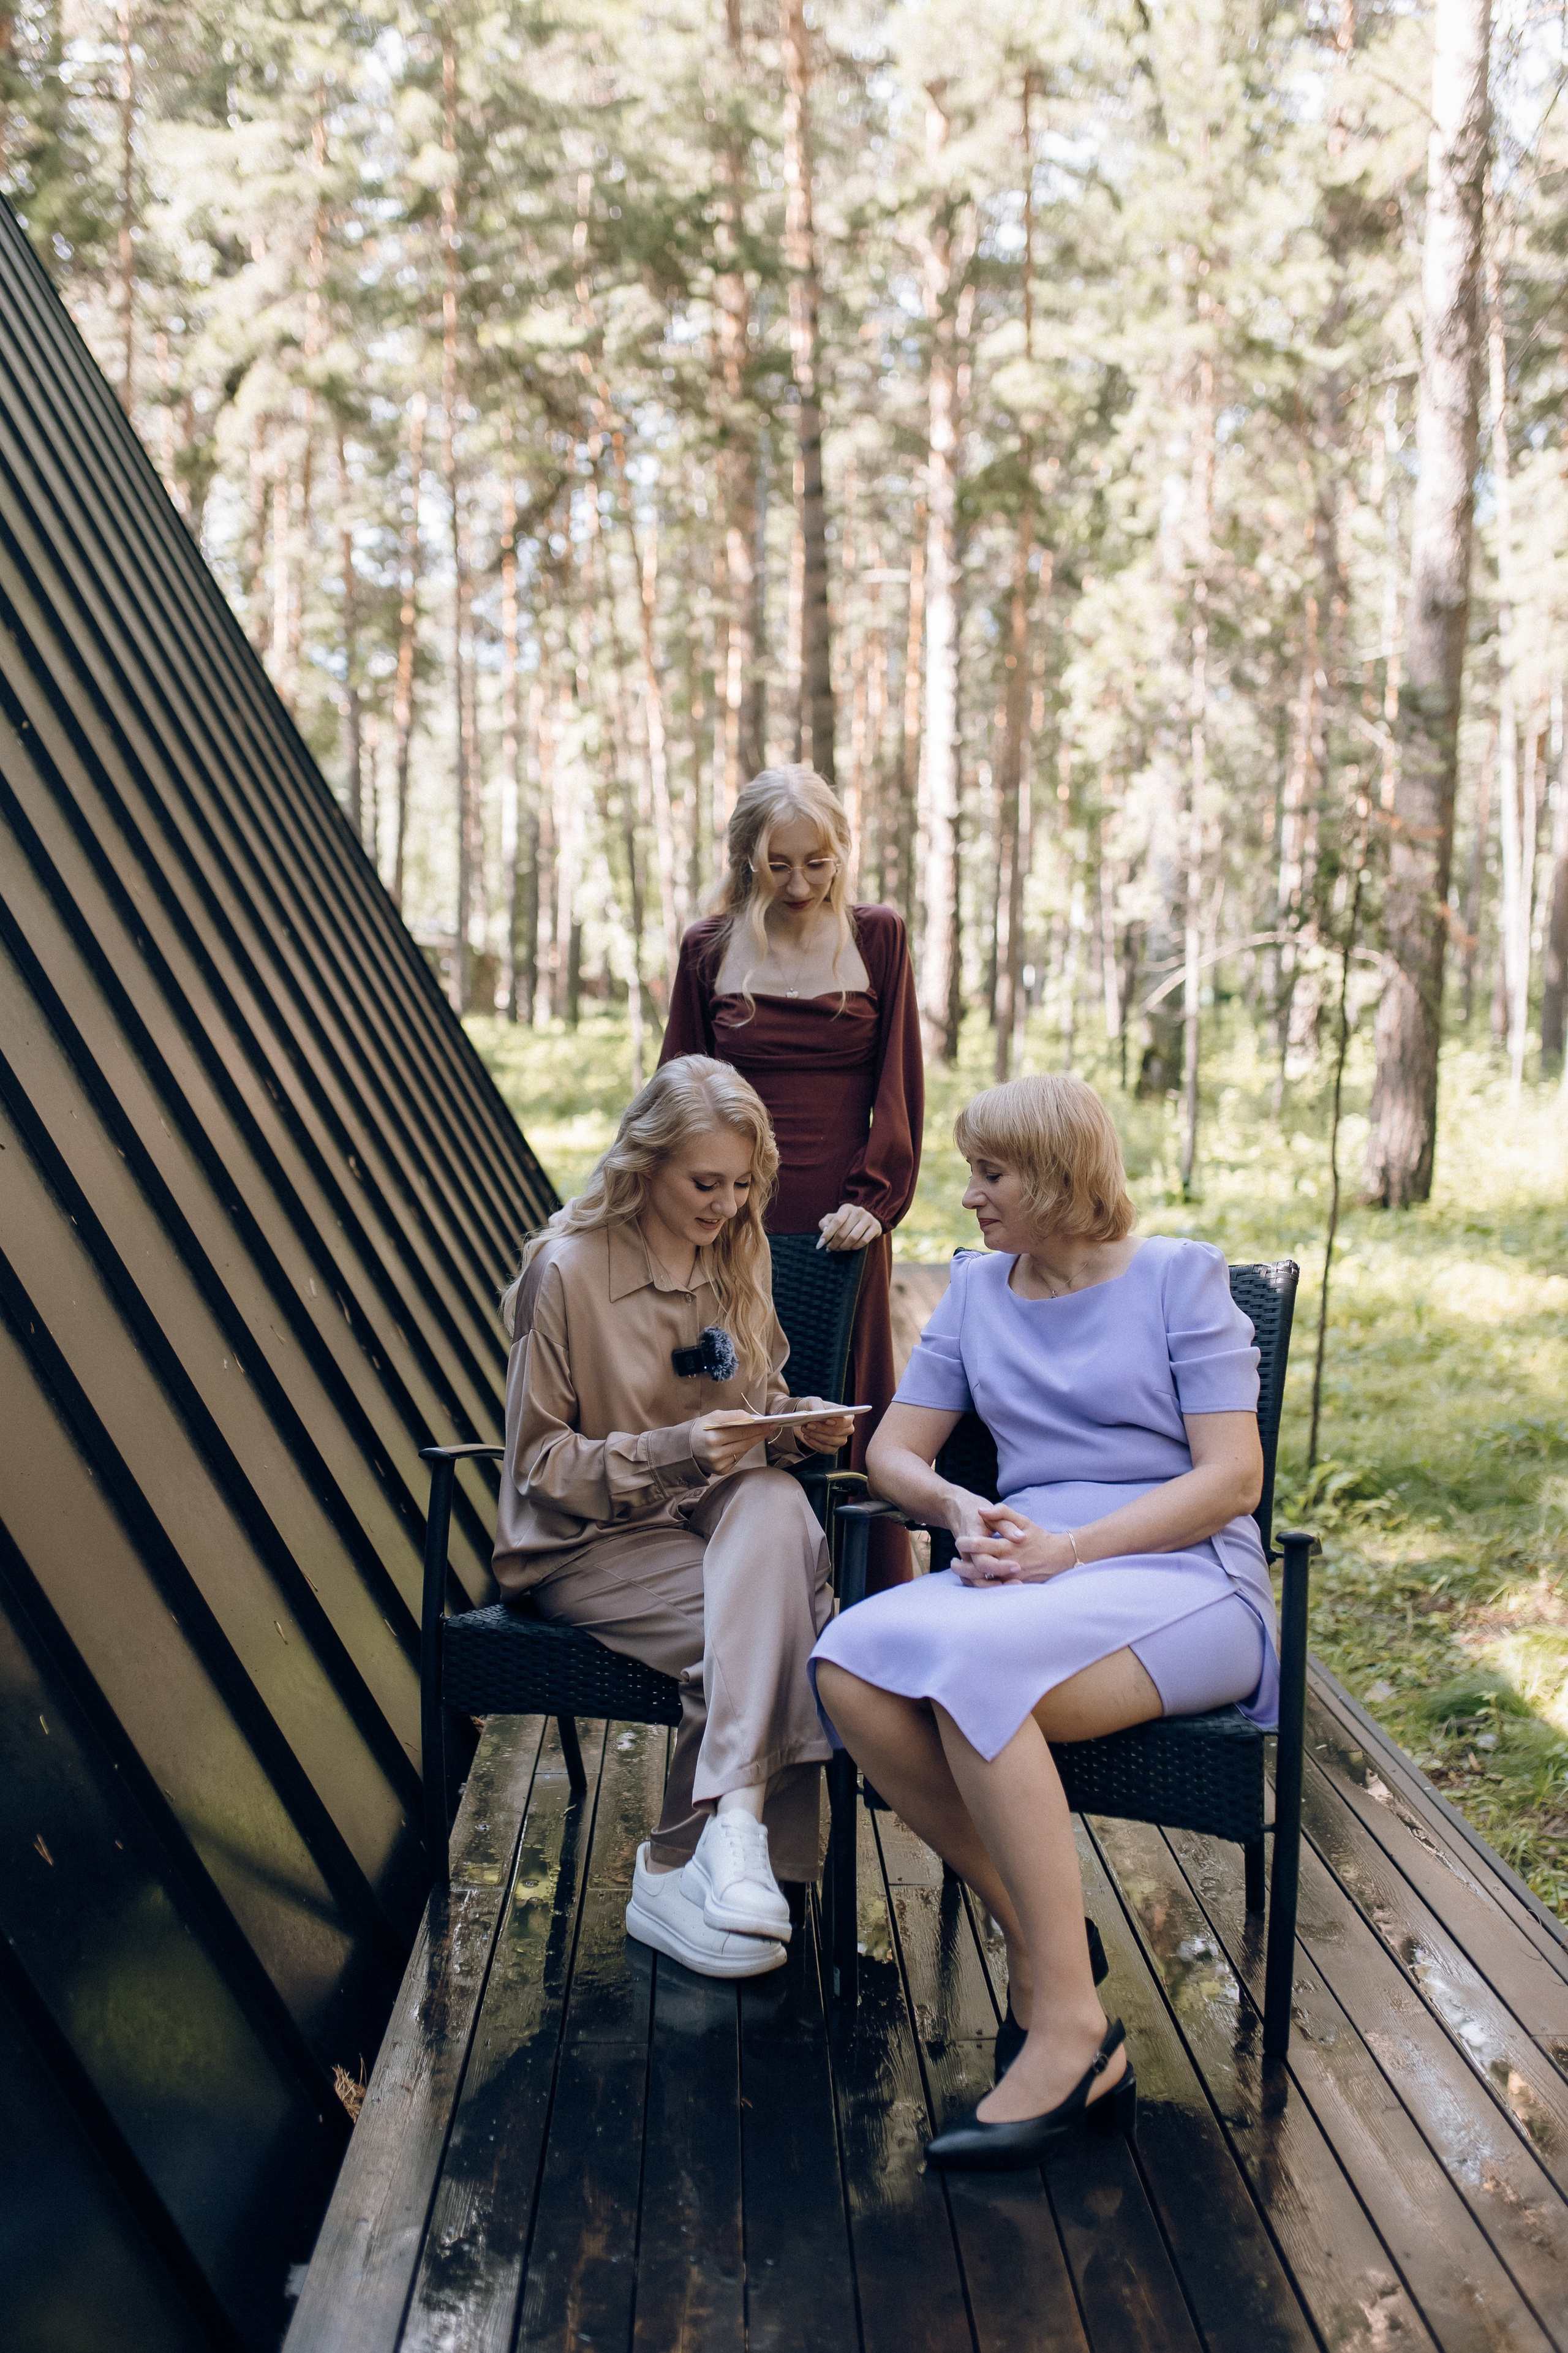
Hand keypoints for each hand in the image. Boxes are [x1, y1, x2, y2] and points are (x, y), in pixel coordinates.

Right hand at [692, 1411, 764, 1477]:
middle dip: (759, 1433)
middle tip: (771, 1426)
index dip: (757, 1426)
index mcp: (712, 1436)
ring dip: (754, 1441)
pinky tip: (745, 1443)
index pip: (741, 1430)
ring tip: (763, 1432)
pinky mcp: (720, 1470)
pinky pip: (737, 1458)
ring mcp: (718, 1463)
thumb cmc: (701, 1430)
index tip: (768, 1422)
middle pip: (744, 1441)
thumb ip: (732, 1416)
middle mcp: (715, 1452)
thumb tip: (751, 1417)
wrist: (685, 1449)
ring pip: (743, 1450)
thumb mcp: (713, 1417)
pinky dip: (742, 1450)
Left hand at [790, 1397, 857, 1453]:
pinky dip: (814, 1443)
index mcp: (847, 1415)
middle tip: (809, 1424)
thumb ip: (816, 1405)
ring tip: (804, 1429)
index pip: (847, 1421)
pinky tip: (807, 1436)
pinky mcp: (831, 1449)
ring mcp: (840, 1440)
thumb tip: (818, 1412)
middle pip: (838, 1432)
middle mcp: (847, 1429)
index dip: (838, 1422)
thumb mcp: (813, 1402)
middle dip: (822, 1428)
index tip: (827, 1420)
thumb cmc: (814, 1407)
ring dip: (816, 1435)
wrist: (806, 1419)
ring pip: (831, 1441)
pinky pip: (824, 1449)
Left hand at [817, 1202, 880, 1251]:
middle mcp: (858, 1211)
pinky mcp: (876, 1227)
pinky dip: (855, 1247)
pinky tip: (850, 1247)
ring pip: (853, 1238)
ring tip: (839, 1248)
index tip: (820, 1244)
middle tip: (830, 1248)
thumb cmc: (845, 1221)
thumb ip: (824, 1223)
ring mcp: (868, 1218)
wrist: (866, 1220)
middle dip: (834, 1243)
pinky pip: (863, 1241)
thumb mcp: (833, 1218)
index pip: (836, 1222)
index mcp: (846, 1208)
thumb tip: (824, 1231)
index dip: (827, 1234)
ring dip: (844, 1246)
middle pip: (843, 1232)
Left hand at [952, 1504, 1075, 1585]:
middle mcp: (1008, 1564)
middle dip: (961, 1566)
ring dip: (968, 1578)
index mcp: (1007, 1546)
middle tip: (952, 1562)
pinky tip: (973, 1581)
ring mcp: (1011, 1578)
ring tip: (960, 1572)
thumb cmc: (1039, 1537)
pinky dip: (981, 1586)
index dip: (965, 1543)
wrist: (1059, 1557)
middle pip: (977, 1568)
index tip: (958, 1540)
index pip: (980, 1545)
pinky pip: (993, 1590)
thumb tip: (982, 1510)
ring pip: (983, 1583)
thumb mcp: (1023, 1520)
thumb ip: (1002, 1512)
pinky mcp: (1014, 1587)